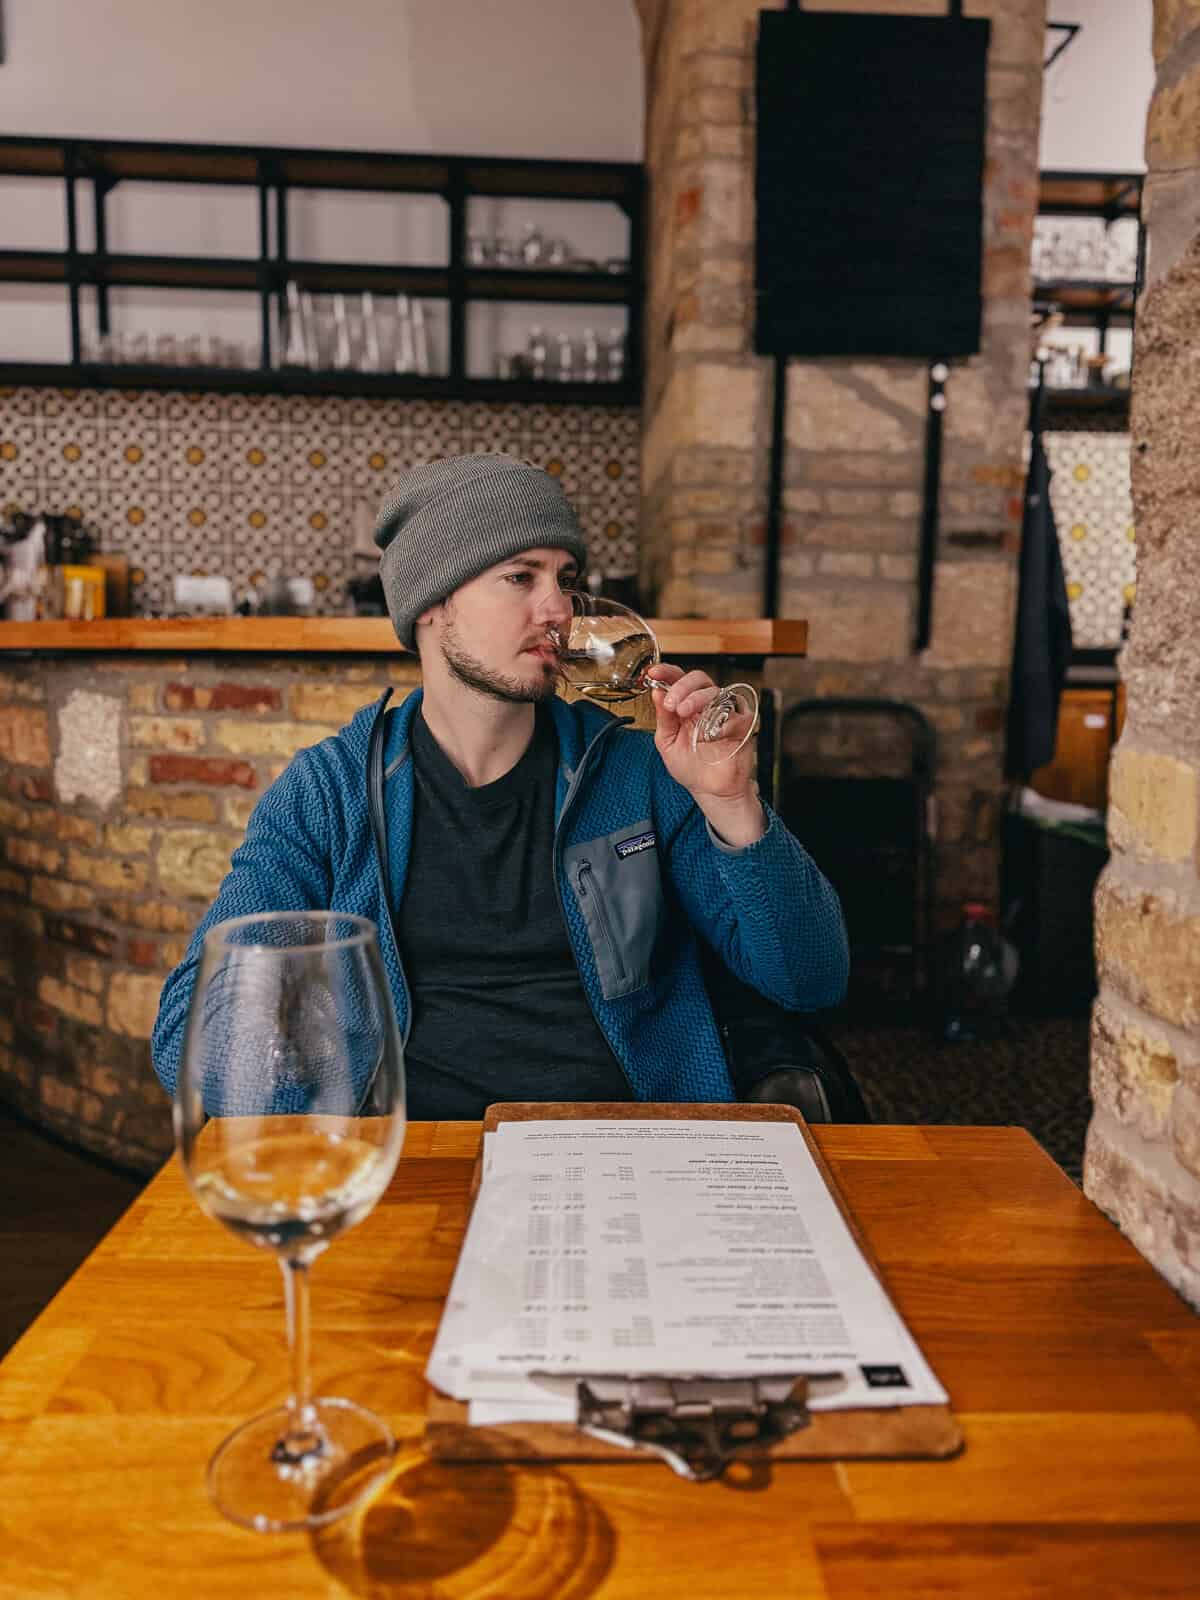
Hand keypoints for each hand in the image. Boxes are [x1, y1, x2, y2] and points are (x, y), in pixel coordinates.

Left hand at [647, 665, 765, 846]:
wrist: (710, 790)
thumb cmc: (690, 766)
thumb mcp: (668, 742)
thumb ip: (663, 718)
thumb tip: (656, 692)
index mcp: (686, 704)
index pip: (678, 679)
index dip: (667, 672)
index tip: (653, 673)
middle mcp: (707, 704)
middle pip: (699, 679)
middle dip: (683, 687)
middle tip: (671, 703)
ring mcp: (727, 712)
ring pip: (716, 692)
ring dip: (697, 700)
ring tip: (684, 715)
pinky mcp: (744, 725)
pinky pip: (735, 716)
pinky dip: (720, 724)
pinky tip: (710, 736)